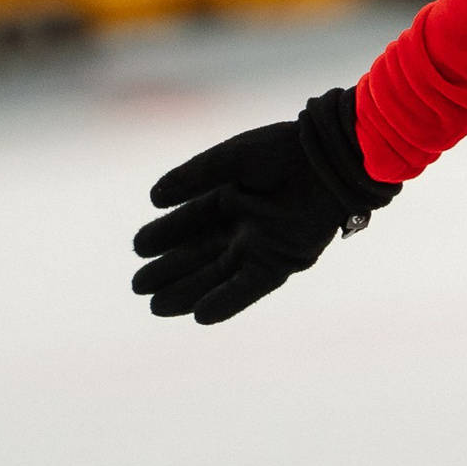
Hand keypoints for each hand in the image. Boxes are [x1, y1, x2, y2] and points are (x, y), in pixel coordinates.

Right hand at [131, 86, 396, 324]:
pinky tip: (199, 315)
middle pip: (198, 254)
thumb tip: (153, 197)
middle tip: (138, 285)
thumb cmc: (284, 150)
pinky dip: (226, 302)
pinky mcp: (282, 260)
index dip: (164, 235)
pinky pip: (249, 287)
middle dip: (169, 271)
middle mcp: (244, 225)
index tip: (139, 246)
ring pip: (217, 275)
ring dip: (187, 292)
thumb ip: (194, 176)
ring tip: (155, 306)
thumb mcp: (232, 158)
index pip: (190, 221)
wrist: (329, 158)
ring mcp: (262, 245)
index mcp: (232, 197)